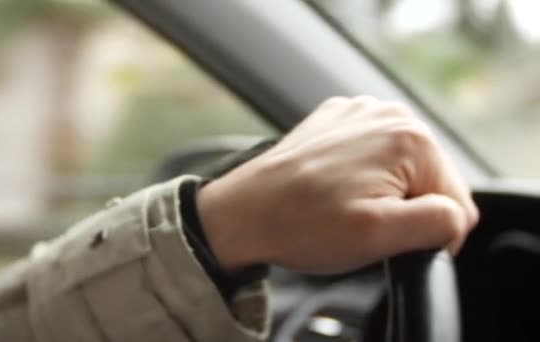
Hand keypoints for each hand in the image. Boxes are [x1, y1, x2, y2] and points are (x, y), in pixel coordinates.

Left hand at [197, 96, 478, 273]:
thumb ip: (438, 222)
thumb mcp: (380, 236)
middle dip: (404, 211)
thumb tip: (455, 216)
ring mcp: (358, 114)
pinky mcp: (336, 122)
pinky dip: (360, 178)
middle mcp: (387, 114)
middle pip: (429, 182)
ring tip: (343, 207)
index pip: (457, 203)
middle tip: (361, 224)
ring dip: (382, 195)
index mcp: (409, 139)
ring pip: (401, 171)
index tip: (390, 240)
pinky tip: (334, 191)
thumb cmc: (301, 223)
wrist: (242, 214)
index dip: (429, 234)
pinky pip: (371, 157)